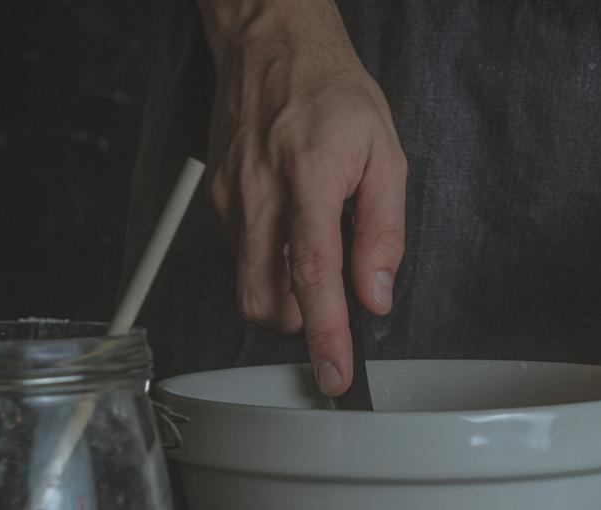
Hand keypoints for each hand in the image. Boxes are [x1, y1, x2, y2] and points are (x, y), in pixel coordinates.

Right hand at [203, 0, 406, 394]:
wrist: (271, 45)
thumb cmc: (331, 92)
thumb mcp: (385, 154)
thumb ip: (383, 232)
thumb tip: (376, 294)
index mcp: (309, 177)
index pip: (314, 274)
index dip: (325, 334)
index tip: (334, 373)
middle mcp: (259, 192)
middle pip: (265, 300)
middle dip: (298, 322)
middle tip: (328, 303)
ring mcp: (230, 198)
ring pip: (249, 286)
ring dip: (284, 293)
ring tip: (312, 251)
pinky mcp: (215, 200)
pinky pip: (241, 257)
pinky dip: (268, 263)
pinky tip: (289, 229)